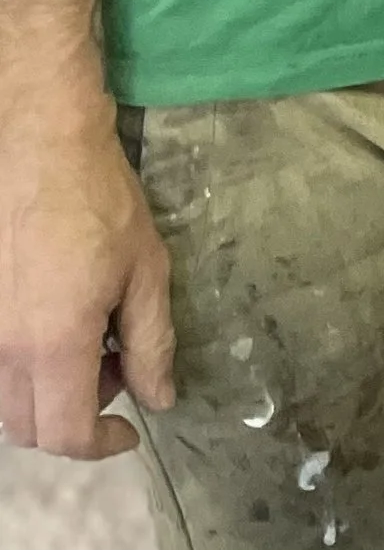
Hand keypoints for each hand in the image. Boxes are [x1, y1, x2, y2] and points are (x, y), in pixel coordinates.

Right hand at [0, 106, 174, 458]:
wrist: (41, 149)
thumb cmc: (101, 202)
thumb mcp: (145, 271)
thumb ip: (152, 343)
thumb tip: (159, 399)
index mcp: (51, 345)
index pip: (65, 433)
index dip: (101, 444)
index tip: (132, 430)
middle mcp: (2, 351)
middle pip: (30, 427)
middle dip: (78, 416)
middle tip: (119, 366)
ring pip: (7, 402)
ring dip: (51, 393)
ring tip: (95, 338)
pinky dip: (27, 369)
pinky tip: (61, 322)